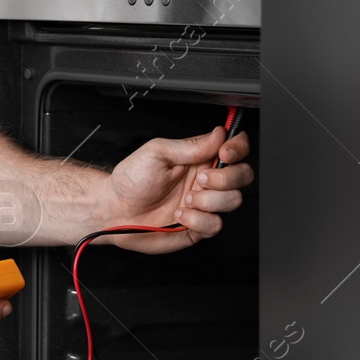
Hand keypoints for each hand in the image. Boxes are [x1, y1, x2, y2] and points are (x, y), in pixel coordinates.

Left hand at [96, 125, 252, 253]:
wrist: (115, 210)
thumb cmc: (131, 180)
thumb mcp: (157, 152)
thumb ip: (191, 145)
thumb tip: (219, 134)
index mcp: (199, 158)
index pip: (234, 149)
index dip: (238, 148)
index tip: (225, 152)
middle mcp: (206, 180)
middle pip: (243, 175)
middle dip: (225, 177)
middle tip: (200, 178)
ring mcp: (205, 204)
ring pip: (233, 200)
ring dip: (209, 199)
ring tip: (185, 198)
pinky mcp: (199, 226)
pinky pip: (216, 225)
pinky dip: (198, 220)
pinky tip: (180, 214)